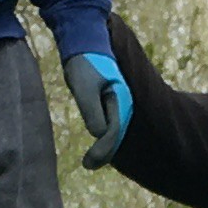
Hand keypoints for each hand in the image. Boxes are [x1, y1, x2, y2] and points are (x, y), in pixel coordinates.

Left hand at [67, 49, 131, 168]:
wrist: (86, 41)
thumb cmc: (84, 63)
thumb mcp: (84, 87)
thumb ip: (92, 110)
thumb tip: (99, 134)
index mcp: (121, 100)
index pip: (113, 133)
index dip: (102, 151)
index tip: (88, 164)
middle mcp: (123, 103)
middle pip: (117, 134)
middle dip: (105, 152)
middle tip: (88, 165)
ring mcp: (117, 102)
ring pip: (114, 130)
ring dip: (105, 146)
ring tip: (91, 162)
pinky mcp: (110, 100)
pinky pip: (109, 122)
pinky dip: (104, 136)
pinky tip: (96, 144)